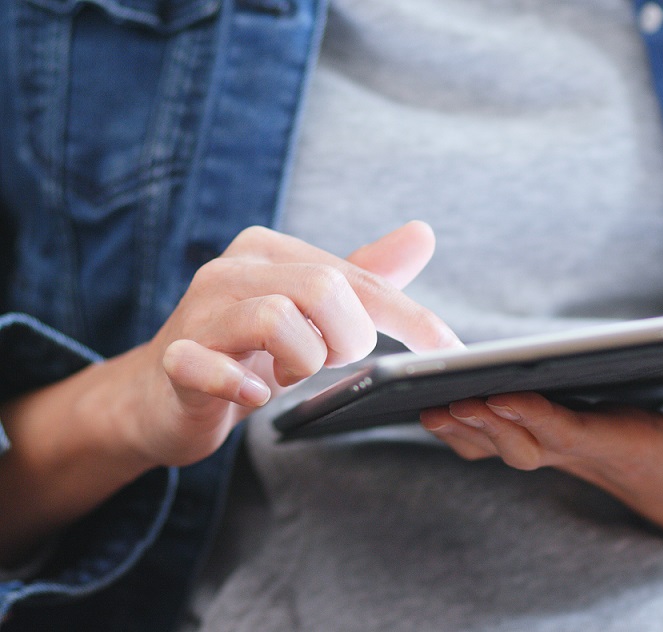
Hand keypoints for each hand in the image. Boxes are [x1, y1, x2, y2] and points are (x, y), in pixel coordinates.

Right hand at [0, 222, 459, 562]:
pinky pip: (211, 365)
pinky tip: (254, 396)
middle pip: (325, 289)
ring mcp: (199, 313)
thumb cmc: (247, 351)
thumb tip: (423, 232)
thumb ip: (365, 274)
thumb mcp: (312, 311)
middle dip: (349, 338)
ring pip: (279, 320)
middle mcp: (232, 270)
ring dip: (305, 362)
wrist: (161, 396)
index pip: (358, 277)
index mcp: (270, 251)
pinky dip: (244, 387)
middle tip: (332, 361)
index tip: (449, 350)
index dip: (412, 317)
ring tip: (291, 375)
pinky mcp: (176, 361)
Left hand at [419, 349, 662, 542]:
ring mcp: (569, 456)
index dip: (533, 417)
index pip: (573, 433)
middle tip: (439, 398)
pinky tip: (434, 414)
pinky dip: (471, 432)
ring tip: (420, 405)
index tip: (496, 396)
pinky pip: (505, 445)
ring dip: (466, 431)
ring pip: (507, 448)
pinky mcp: (559, 450)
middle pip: (526, 441)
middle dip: (484, 422)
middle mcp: (589, 454)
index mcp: (627, 445)